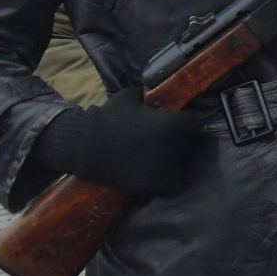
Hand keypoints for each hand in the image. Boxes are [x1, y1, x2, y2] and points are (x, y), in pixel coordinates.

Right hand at [34, 89, 203, 196]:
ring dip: (175, 159)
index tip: (176, 124)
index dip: (185, 122)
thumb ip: (150, 95)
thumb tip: (164, 91)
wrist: (84, 148)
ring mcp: (163, 167)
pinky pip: (174, 184)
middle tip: (164, 140)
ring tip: (158, 155)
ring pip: (182, 163)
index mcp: (170, 124)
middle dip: (179, 140)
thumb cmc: (106, 119)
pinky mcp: (154, 184)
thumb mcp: (129, 97)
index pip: (193, 123)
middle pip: (189, 143)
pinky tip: (159, 173)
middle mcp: (172, 146)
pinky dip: (170, 180)